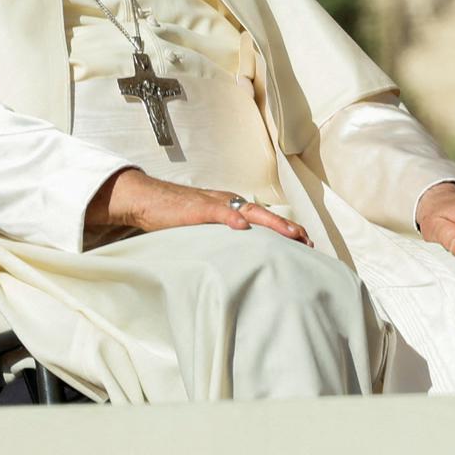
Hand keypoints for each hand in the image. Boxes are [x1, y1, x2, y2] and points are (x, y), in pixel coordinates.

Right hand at [86, 169, 311, 245]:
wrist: (147, 199)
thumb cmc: (173, 215)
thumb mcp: (202, 227)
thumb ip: (219, 237)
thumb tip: (237, 255)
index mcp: (229, 207)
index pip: (262, 219)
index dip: (283, 229)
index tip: (304, 243)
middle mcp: (227, 202)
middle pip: (263, 214)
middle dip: (287, 228)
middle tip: (307, 241)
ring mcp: (213, 204)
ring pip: (249, 212)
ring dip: (271, 223)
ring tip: (290, 234)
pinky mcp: (197, 208)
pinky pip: (217, 213)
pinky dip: (230, 219)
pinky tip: (242, 227)